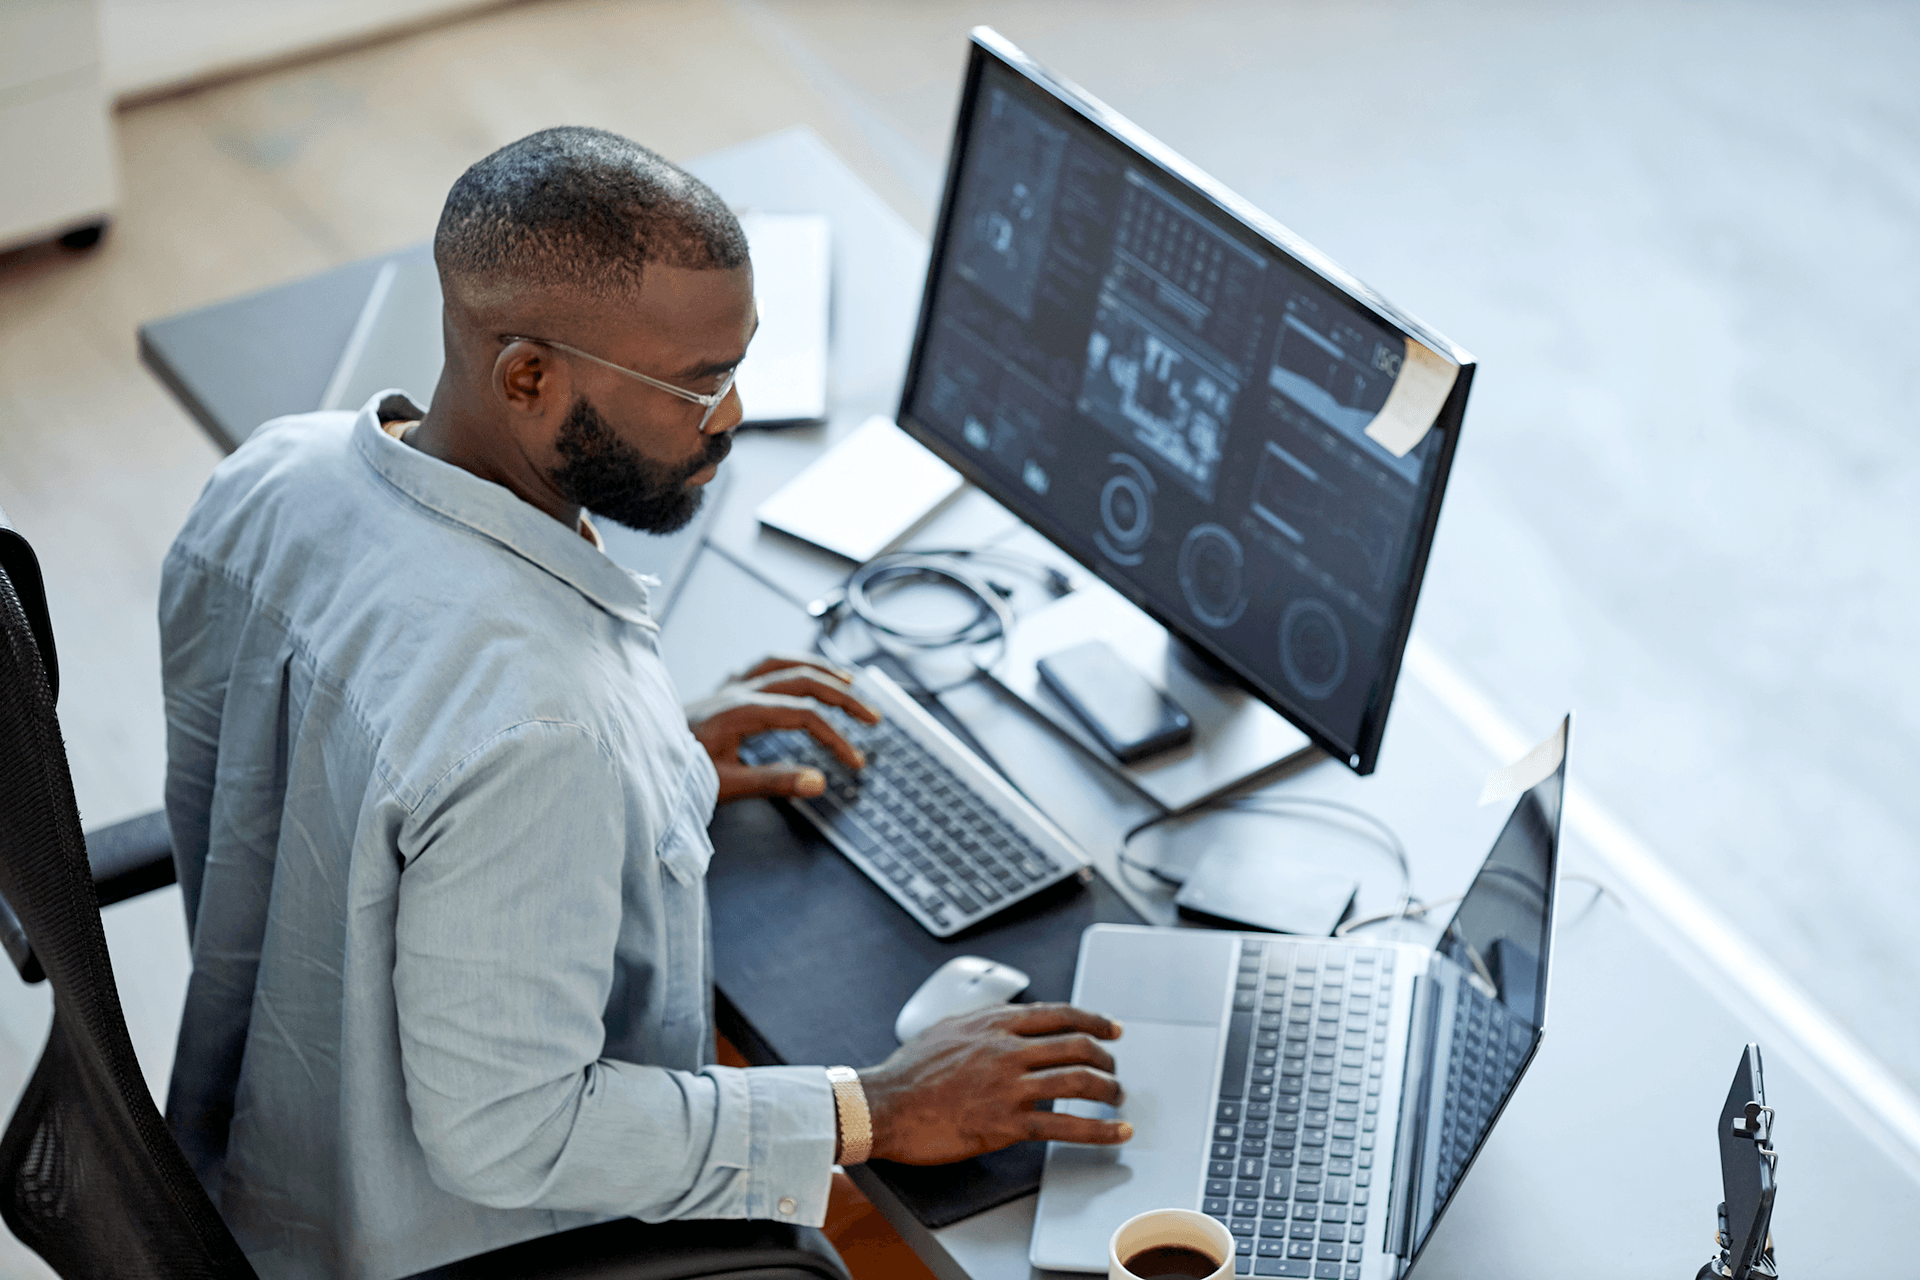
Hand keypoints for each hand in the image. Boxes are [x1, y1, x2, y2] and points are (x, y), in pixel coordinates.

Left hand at [687, 654, 881, 802]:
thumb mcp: (724, 785)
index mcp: (740, 711)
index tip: (855, 762)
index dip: (836, 737)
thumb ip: (773, 783)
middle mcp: (736, 690)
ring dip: (820, 669)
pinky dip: (789, 665)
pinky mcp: (721, 690)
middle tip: (872, 717)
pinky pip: (762, 666)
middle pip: (803, 680)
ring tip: (848, 680)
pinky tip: (799, 673)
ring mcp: (727, 686)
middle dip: (843, 696)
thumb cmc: (674, 774)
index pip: (804, 716)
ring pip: (783, 663)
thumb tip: (819, 783)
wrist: (634, 757)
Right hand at [856, 1004, 1129, 1164]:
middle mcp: (1007, 1049)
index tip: (1112, 1029)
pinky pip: (1064, 1127)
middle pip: (1077, 1046)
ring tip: (1118, 1100)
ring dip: (1108, 1091)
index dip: (1094, 1020)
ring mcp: (1009, 1086)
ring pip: (1078, 1082)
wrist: (883, 1105)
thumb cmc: (908, 1071)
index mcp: (995, 1023)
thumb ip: (983, 1023)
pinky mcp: (1006, 1123)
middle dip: (1106, 1059)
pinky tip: (1114, 1132)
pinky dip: (1098, 1130)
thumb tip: (1005, 1020)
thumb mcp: (948, 1028)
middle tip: (1114, 1071)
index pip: (1060, 1014)